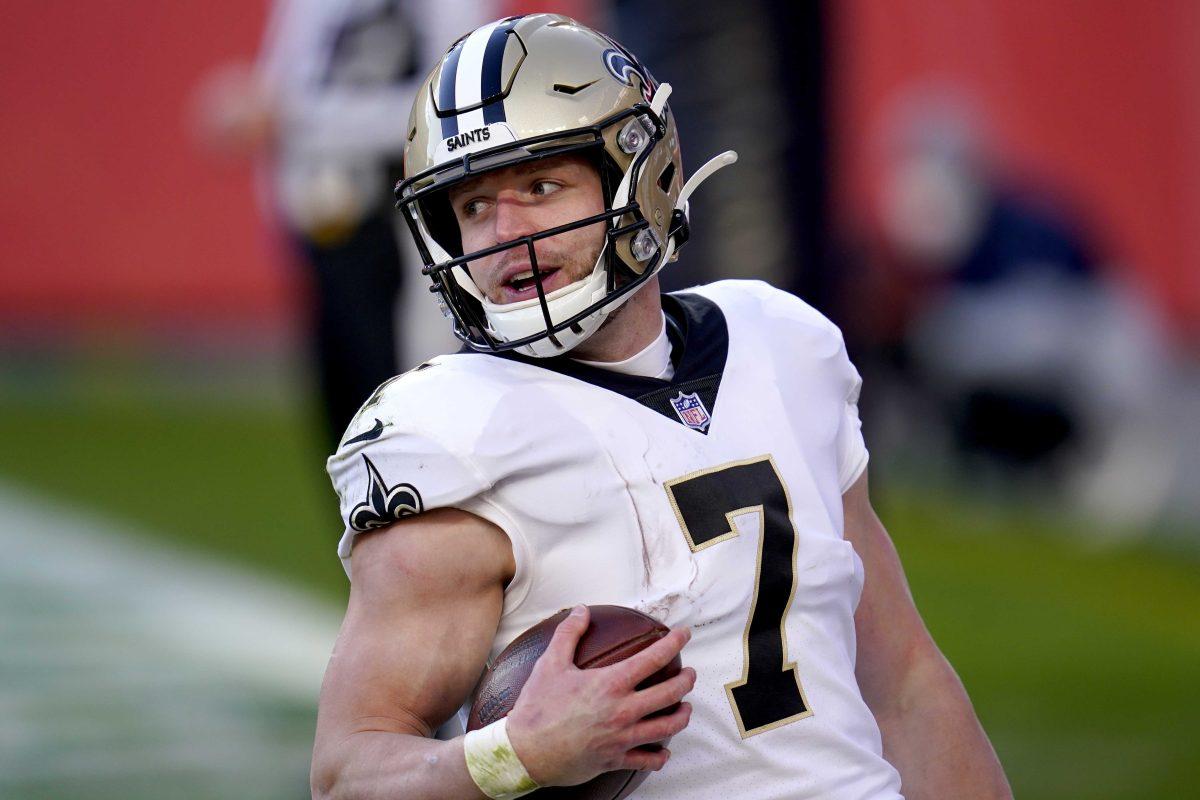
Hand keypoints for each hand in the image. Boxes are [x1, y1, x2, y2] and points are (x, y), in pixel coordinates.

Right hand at [504, 605, 695, 786]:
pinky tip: (664, 751)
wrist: (525, 752)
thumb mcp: (551, 664)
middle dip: (686, 680)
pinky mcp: (616, 759)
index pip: (653, 658)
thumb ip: (569, 634)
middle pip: (670, 693)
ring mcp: (622, 737)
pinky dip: (660, 756)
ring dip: (682, 716)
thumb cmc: (537, 707)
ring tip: (686, 708)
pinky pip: (648, 761)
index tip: (684, 633)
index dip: (674, 642)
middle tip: (690, 673)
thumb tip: (581, 611)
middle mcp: (623, 710)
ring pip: (667, 728)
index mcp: (611, 683)